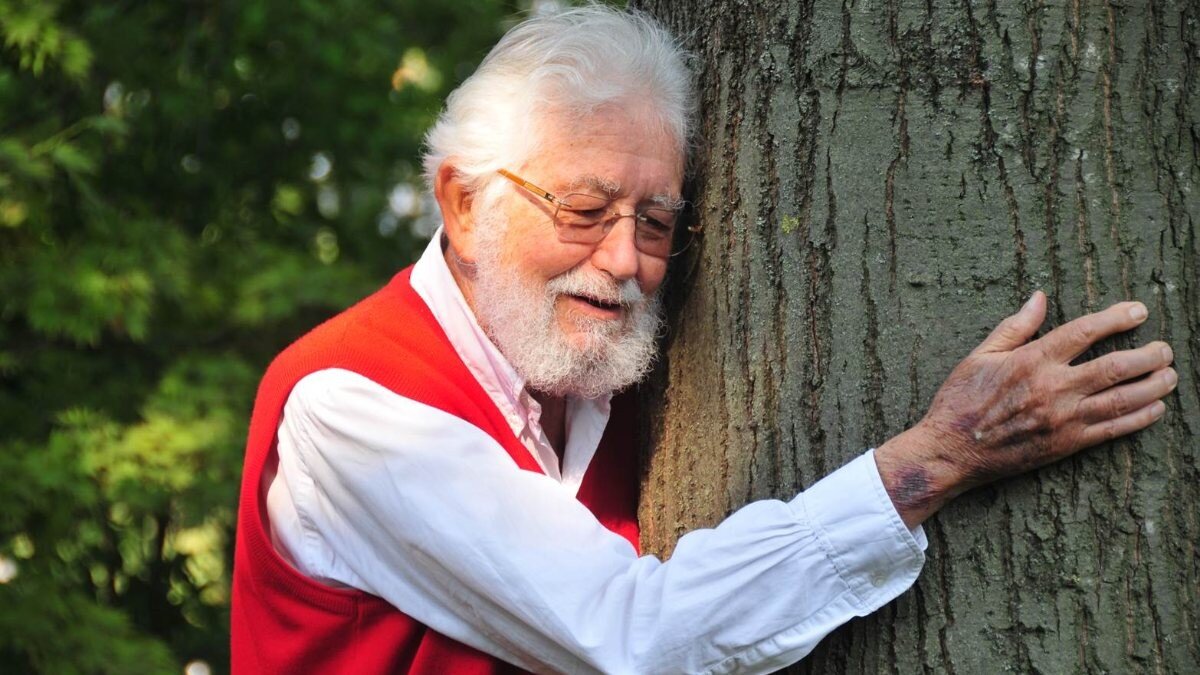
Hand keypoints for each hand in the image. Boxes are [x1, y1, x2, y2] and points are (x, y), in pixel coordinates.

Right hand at [876, 291, 1175, 526]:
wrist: (950, 451)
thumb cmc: (960, 400)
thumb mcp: (980, 356)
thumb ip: (1015, 327)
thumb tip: (1039, 297)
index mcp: (1031, 360)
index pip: (1085, 332)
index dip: (1116, 318)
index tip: (1139, 311)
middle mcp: (1053, 388)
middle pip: (1115, 366)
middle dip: (1148, 355)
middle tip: (1164, 349)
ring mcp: (1063, 418)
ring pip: (1122, 399)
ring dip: (1152, 385)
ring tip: (1170, 375)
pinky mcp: (1066, 444)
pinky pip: (1112, 430)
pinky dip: (1139, 418)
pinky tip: (1155, 408)